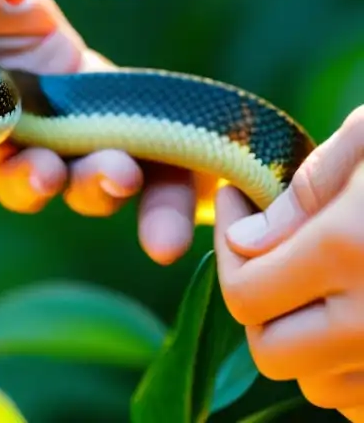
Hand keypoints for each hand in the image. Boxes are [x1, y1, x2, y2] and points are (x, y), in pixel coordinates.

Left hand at [0, 0, 189, 263]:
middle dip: (136, 192)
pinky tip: (20, 165)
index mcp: (61, 61)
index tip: (214, 184)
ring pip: (49, 181)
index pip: (138, 115)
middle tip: (145, 205)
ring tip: (81, 178)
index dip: (179, 152)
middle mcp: (33, 104)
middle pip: (104, 162)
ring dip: (75, 189)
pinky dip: (14, 178)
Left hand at [215, 106, 363, 420]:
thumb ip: (310, 190)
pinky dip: (355, 373)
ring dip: (307, 342)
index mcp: (350, 250)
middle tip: (270, 252)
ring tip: (322, 282)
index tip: (238, 201)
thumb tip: (250, 241)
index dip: (226, 246)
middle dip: (259, 304)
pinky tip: (363, 316)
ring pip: (318, 386)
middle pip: (270, 352)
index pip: (243, 292)